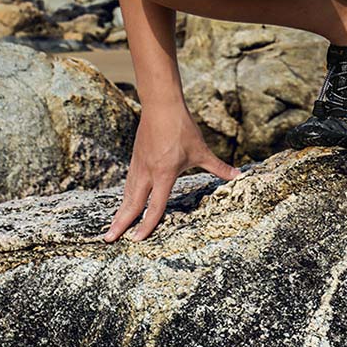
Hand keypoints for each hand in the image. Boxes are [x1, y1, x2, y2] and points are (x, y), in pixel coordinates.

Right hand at [102, 103, 239, 242]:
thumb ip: (218, 166)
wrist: (161, 106)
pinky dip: (125, 196)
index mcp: (164, 174)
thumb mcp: (201, 150)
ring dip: (120, 212)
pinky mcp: (136, 159)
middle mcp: (148, 173)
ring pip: (128, 194)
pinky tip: (124, 203)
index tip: (137, 240)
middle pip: (132, 204)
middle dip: (121, 223)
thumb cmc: (182, 128)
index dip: (147, 225)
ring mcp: (139, 165)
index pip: (155, 206)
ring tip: (112, 228)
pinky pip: (129, 182)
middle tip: (108, 240)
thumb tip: (238, 175)